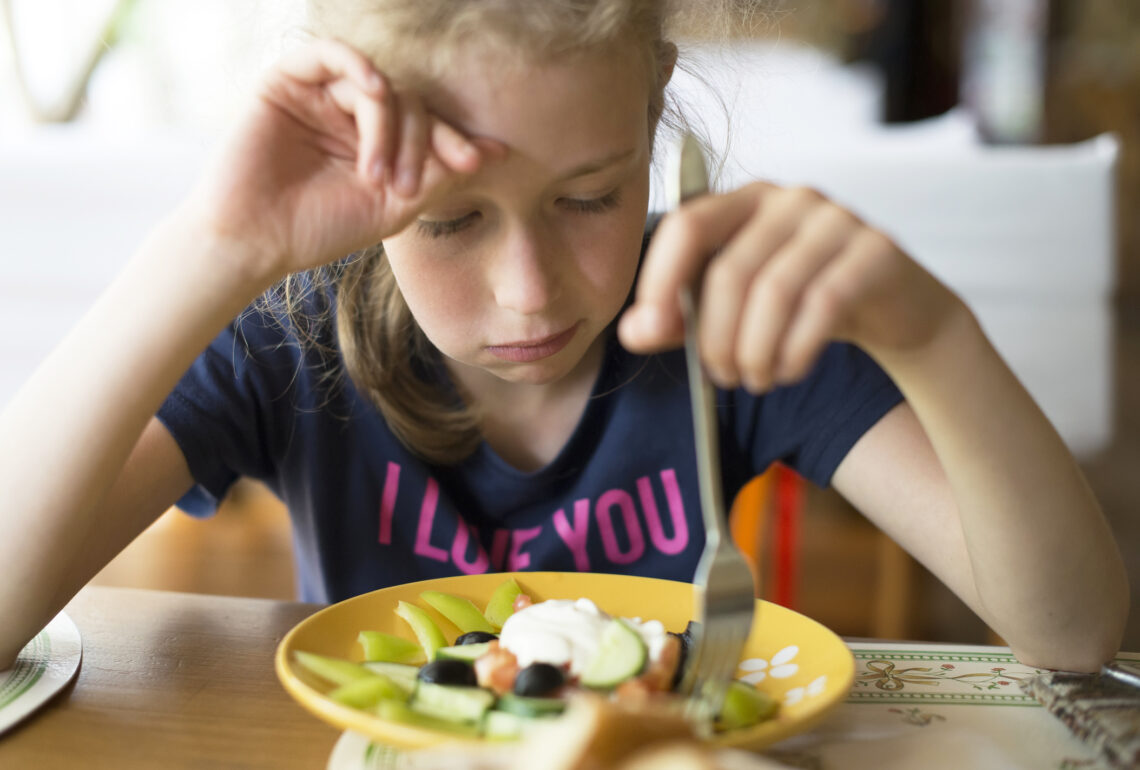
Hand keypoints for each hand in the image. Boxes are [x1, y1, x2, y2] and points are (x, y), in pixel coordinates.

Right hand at [183, 39, 501, 281]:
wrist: (256, 240)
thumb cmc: (321, 229)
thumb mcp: (395, 206)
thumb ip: (439, 175)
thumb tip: (497, 151)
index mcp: (379, 142)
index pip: (428, 125)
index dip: (454, 140)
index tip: (475, 162)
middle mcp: (353, 114)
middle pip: (410, 103)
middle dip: (420, 142)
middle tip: (405, 188)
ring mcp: (322, 95)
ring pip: (379, 85)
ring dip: (388, 127)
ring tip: (376, 175)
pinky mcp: (288, 81)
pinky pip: (330, 53)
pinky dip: (359, 66)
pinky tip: (375, 92)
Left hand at [618, 182, 965, 389]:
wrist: (897, 308)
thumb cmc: (805, 303)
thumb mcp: (736, 311)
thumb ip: (679, 319)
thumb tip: (634, 332)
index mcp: (745, 200)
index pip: (687, 224)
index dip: (661, 279)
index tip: (652, 330)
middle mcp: (789, 199)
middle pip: (730, 270)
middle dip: (716, 338)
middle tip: (721, 376)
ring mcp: (836, 218)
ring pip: (775, 292)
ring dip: (756, 351)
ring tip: (755, 380)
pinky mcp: (876, 249)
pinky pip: (822, 305)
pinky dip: (796, 350)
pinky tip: (789, 371)